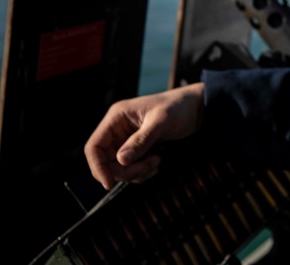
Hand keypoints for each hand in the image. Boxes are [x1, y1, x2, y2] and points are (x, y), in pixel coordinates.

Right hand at [84, 82, 204, 189]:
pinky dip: (142, 172)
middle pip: (105, 161)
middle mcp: (117, 130)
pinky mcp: (137, 149)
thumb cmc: (178, 107)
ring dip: (136, 172)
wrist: (195, 108)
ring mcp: (126, 140)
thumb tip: (122, 160)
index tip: (110, 183)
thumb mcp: (161, 121)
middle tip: (147, 168)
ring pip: (118, 168)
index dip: (98, 167)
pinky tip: (157, 163)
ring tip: (156, 162)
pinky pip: (131, 169)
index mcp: (116, 117)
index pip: (94, 146)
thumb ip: (141, 140)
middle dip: (125, 171)